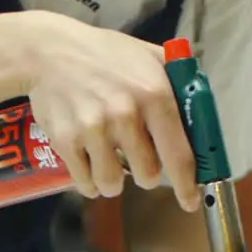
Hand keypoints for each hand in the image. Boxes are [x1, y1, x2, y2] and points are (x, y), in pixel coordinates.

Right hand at [22, 12, 198, 210]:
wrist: (49, 50)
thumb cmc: (105, 54)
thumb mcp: (149, 56)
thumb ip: (178, 85)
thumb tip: (202, 119)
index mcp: (155, 94)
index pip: (179, 154)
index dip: (187, 185)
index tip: (191, 201)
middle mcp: (126, 114)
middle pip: (148, 176)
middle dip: (145, 174)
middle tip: (135, 158)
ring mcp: (94, 129)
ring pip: (113, 184)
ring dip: (114, 181)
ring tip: (108, 161)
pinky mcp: (66, 140)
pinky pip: (85, 183)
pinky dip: (89, 181)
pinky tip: (88, 163)